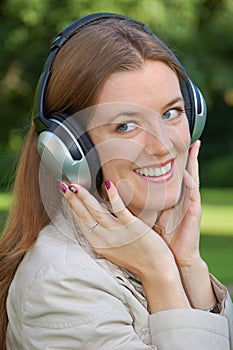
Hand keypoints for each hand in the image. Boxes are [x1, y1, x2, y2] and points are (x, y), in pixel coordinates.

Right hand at [59, 180, 189, 311]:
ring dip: (84, 197)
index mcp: (98, 242)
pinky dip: (113, 197)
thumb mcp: (113, 246)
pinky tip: (108, 185)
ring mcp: (117, 232)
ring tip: (74, 185)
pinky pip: (120, 210)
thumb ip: (104, 229)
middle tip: (63, 184)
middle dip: (72, 199)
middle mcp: (104, 237)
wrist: (156, 271)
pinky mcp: (132, 226)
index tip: (66, 193)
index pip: (81, 221)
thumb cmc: (137, 258)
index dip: (72, 206)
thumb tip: (101, 208)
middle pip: (84, 215)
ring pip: (96, 211)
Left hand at [156, 140, 216, 308]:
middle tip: (191, 139)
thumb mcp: (152, 215)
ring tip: (194, 147)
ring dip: (193, 162)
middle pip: (188, 171)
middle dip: (190, 155)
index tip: (173, 146)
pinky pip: (193, 192)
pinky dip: (191, 181)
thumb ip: (146, 202)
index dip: (175, 160)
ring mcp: (190, 203)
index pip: (176, 175)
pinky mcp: (194, 210)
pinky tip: (188, 171)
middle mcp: (184, 198)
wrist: (175, 256)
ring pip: (193, 177)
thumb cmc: (162, 237)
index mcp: (174, 198)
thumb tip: (128, 192)